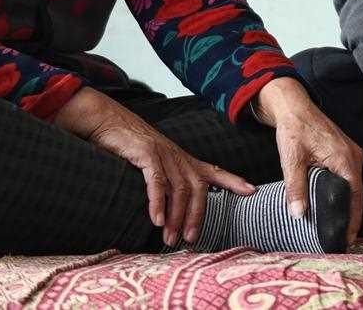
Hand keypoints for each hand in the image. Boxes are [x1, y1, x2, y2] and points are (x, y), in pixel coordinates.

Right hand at [58, 86, 253, 246]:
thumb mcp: (155, 164)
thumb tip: (170, 212)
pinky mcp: (147, 154)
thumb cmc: (131, 148)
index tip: (252, 191)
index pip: (213, 171)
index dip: (233, 181)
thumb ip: (166, 183)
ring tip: (170, 239)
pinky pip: (157, 181)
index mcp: (183, 160)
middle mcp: (178, 157)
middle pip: (198, 188)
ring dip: (176, 217)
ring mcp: (164, 154)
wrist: (110, 122)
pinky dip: (158, 202)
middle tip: (190, 239)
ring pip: (179, 189)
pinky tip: (157, 220)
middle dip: (197, 215)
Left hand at [254, 77, 362, 246]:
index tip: (348, 239)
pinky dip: (345, 193)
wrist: (294, 107)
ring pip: (354, 186)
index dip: (354, 219)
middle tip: (342, 239)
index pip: (355, 195)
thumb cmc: (294, 130)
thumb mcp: (292, 160)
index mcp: (344, 159)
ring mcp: (352, 154)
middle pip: (358, 193)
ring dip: (349, 205)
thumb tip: (298, 214)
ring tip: (339, 227)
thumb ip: (295, 187)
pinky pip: (349, 177)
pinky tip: (335, 205)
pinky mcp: (345, 153)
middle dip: (352, 217)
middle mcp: (354, 156)